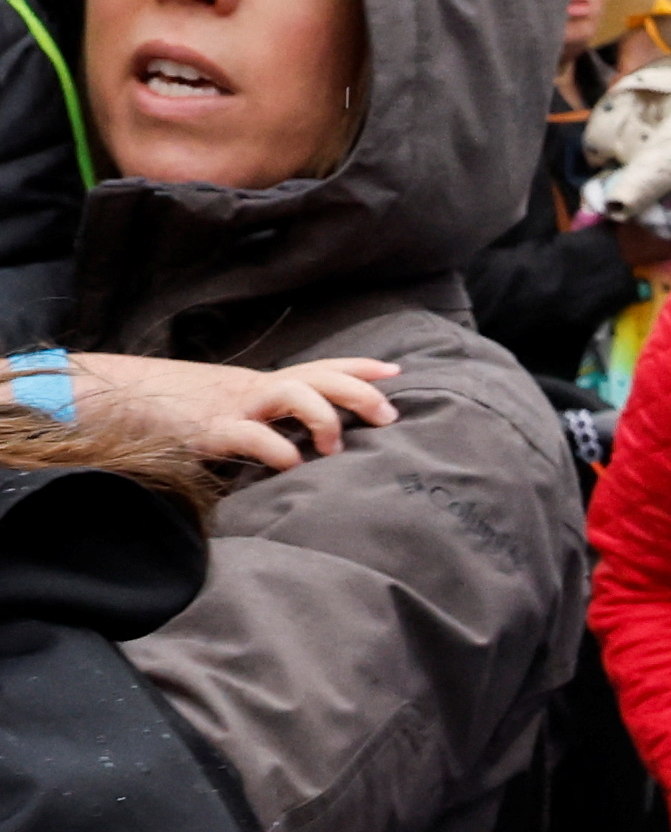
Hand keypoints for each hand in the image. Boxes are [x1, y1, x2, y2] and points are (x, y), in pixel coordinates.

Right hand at [70, 353, 401, 469]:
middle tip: (388, 416)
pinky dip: (277, 450)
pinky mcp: (208, 430)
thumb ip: (262, 416)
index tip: (395, 371)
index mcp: (260, 384)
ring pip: (291, 394)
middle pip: (317, 377)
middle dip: (359, 392)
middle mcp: (253, 389)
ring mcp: (232, 406)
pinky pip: (250, 436)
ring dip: (322, 416)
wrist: (112, 396)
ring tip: (334, 445)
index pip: (318, 367)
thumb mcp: (226, 406)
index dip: (358, 367)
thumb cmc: (175, 408)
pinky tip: (293, 464)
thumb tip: (299, 440)